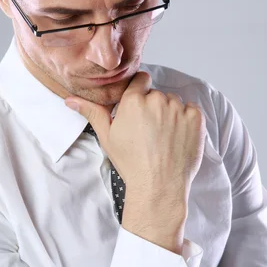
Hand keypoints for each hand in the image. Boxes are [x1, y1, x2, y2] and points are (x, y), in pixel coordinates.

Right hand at [65, 71, 205, 206]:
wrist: (159, 186)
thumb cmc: (132, 164)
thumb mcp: (107, 138)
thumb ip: (92, 113)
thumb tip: (70, 100)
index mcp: (134, 102)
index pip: (141, 80)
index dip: (140, 93)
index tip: (139, 110)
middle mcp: (157, 100)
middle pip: (157, 94)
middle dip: (154, 108)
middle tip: (149, 132)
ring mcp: (178, 109)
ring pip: (174, 103)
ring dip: (171, 114)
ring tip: (164, 138)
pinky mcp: (196, 119)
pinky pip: (192, 110)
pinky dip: (187, 121)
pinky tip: (177, 138)